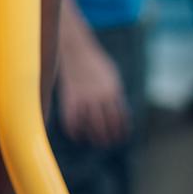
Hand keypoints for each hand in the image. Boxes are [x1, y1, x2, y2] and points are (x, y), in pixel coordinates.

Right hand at [58, 29, 130, 147]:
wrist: (76, 50)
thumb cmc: (95, 63)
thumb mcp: (111, 75)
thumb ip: (115, 93)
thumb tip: (120, 111)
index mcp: (113, 90)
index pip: (120, 117)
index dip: (122, 130)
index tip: (122, 137)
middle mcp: (100, 96)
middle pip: (107, 124)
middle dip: (109, 137)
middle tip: (109, 143)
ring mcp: (84, 98)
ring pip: (91, 125)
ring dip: (95, 137)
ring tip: (96, 142)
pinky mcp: (70, 98)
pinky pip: (73, 121)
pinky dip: (75, 131)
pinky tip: (77, 136)